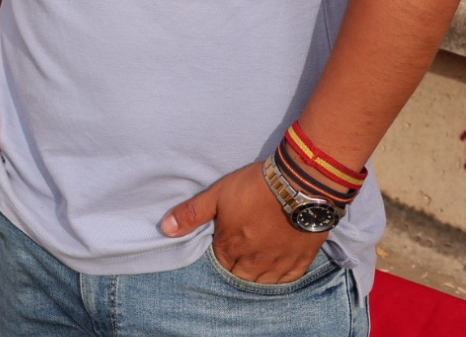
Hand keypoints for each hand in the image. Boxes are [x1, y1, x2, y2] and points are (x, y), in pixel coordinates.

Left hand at [160, 161, 326, 283]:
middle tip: (242, 248)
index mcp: (230, 248)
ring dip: (257, 273)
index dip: (221, 251)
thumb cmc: (255, 187)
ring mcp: (278, 264)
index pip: (219, 263)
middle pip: (240, 276)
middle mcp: (253, 263)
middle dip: (237, 266)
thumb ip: (191, 214)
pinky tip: (277, 263)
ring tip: (258, 256)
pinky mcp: (300, 261)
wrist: (300, 184)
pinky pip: (287, 280)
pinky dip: (280, 275)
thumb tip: (165, 229)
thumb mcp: (217, 195)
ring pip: (263, 282)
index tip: (226, 240)